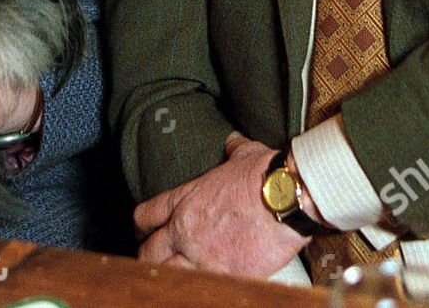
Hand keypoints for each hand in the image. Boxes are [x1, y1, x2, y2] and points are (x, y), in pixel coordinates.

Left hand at [134, 132, 309, 275]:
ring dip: (168, 274)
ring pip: (166, 274)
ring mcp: (202, 257)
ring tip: (173, 275)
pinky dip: (199, 285)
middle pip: (148, 251)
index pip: (145, 216)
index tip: (144, 231)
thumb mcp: (245, 153)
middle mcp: (186, 230)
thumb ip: (233, 148)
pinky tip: (205, 283)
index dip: (141, 226)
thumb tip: (233, 141)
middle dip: (149, 255)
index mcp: (185, 200)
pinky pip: (200, 286)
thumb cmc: (267, 175)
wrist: (287, 200)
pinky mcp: (224, 276)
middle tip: (156, 258)